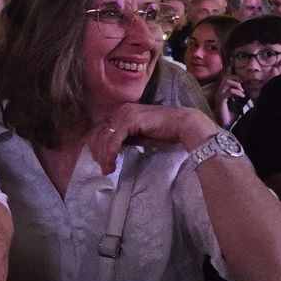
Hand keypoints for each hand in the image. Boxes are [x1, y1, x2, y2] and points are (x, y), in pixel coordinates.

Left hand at [87, 103, 217, 174]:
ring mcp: (124, 114)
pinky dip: (111, 153)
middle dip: (98, 152)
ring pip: (105, 138)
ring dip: (104, 156)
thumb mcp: (138, 135)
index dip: (97, 146)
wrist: (182, 125)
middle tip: (103, 168)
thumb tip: (110, 149)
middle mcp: (120, 110)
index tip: (100, 161)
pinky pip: (114, 140)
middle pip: (99, 133)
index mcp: (121, 111)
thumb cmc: (163, 132)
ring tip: (107, 169)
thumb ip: (124, 138)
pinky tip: (112, 163)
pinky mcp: (130, 121)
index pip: (101, 129)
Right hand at [213, 75, 245, 127]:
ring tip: (243, 91)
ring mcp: (219, 95)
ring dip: (237, 85)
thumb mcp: (242, 102)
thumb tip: (252, 88)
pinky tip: (242, 96)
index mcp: (224, 90)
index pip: (228, 77)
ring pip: (226, 82)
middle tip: (244, 85)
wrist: (228, 125)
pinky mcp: (220, 101)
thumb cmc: (233, 114)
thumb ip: (245, 95)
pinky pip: (227, 91)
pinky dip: (236, 92)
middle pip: (226, 77)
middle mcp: (220, 91)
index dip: (237, 78)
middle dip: (237, 79)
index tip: (246, 83)